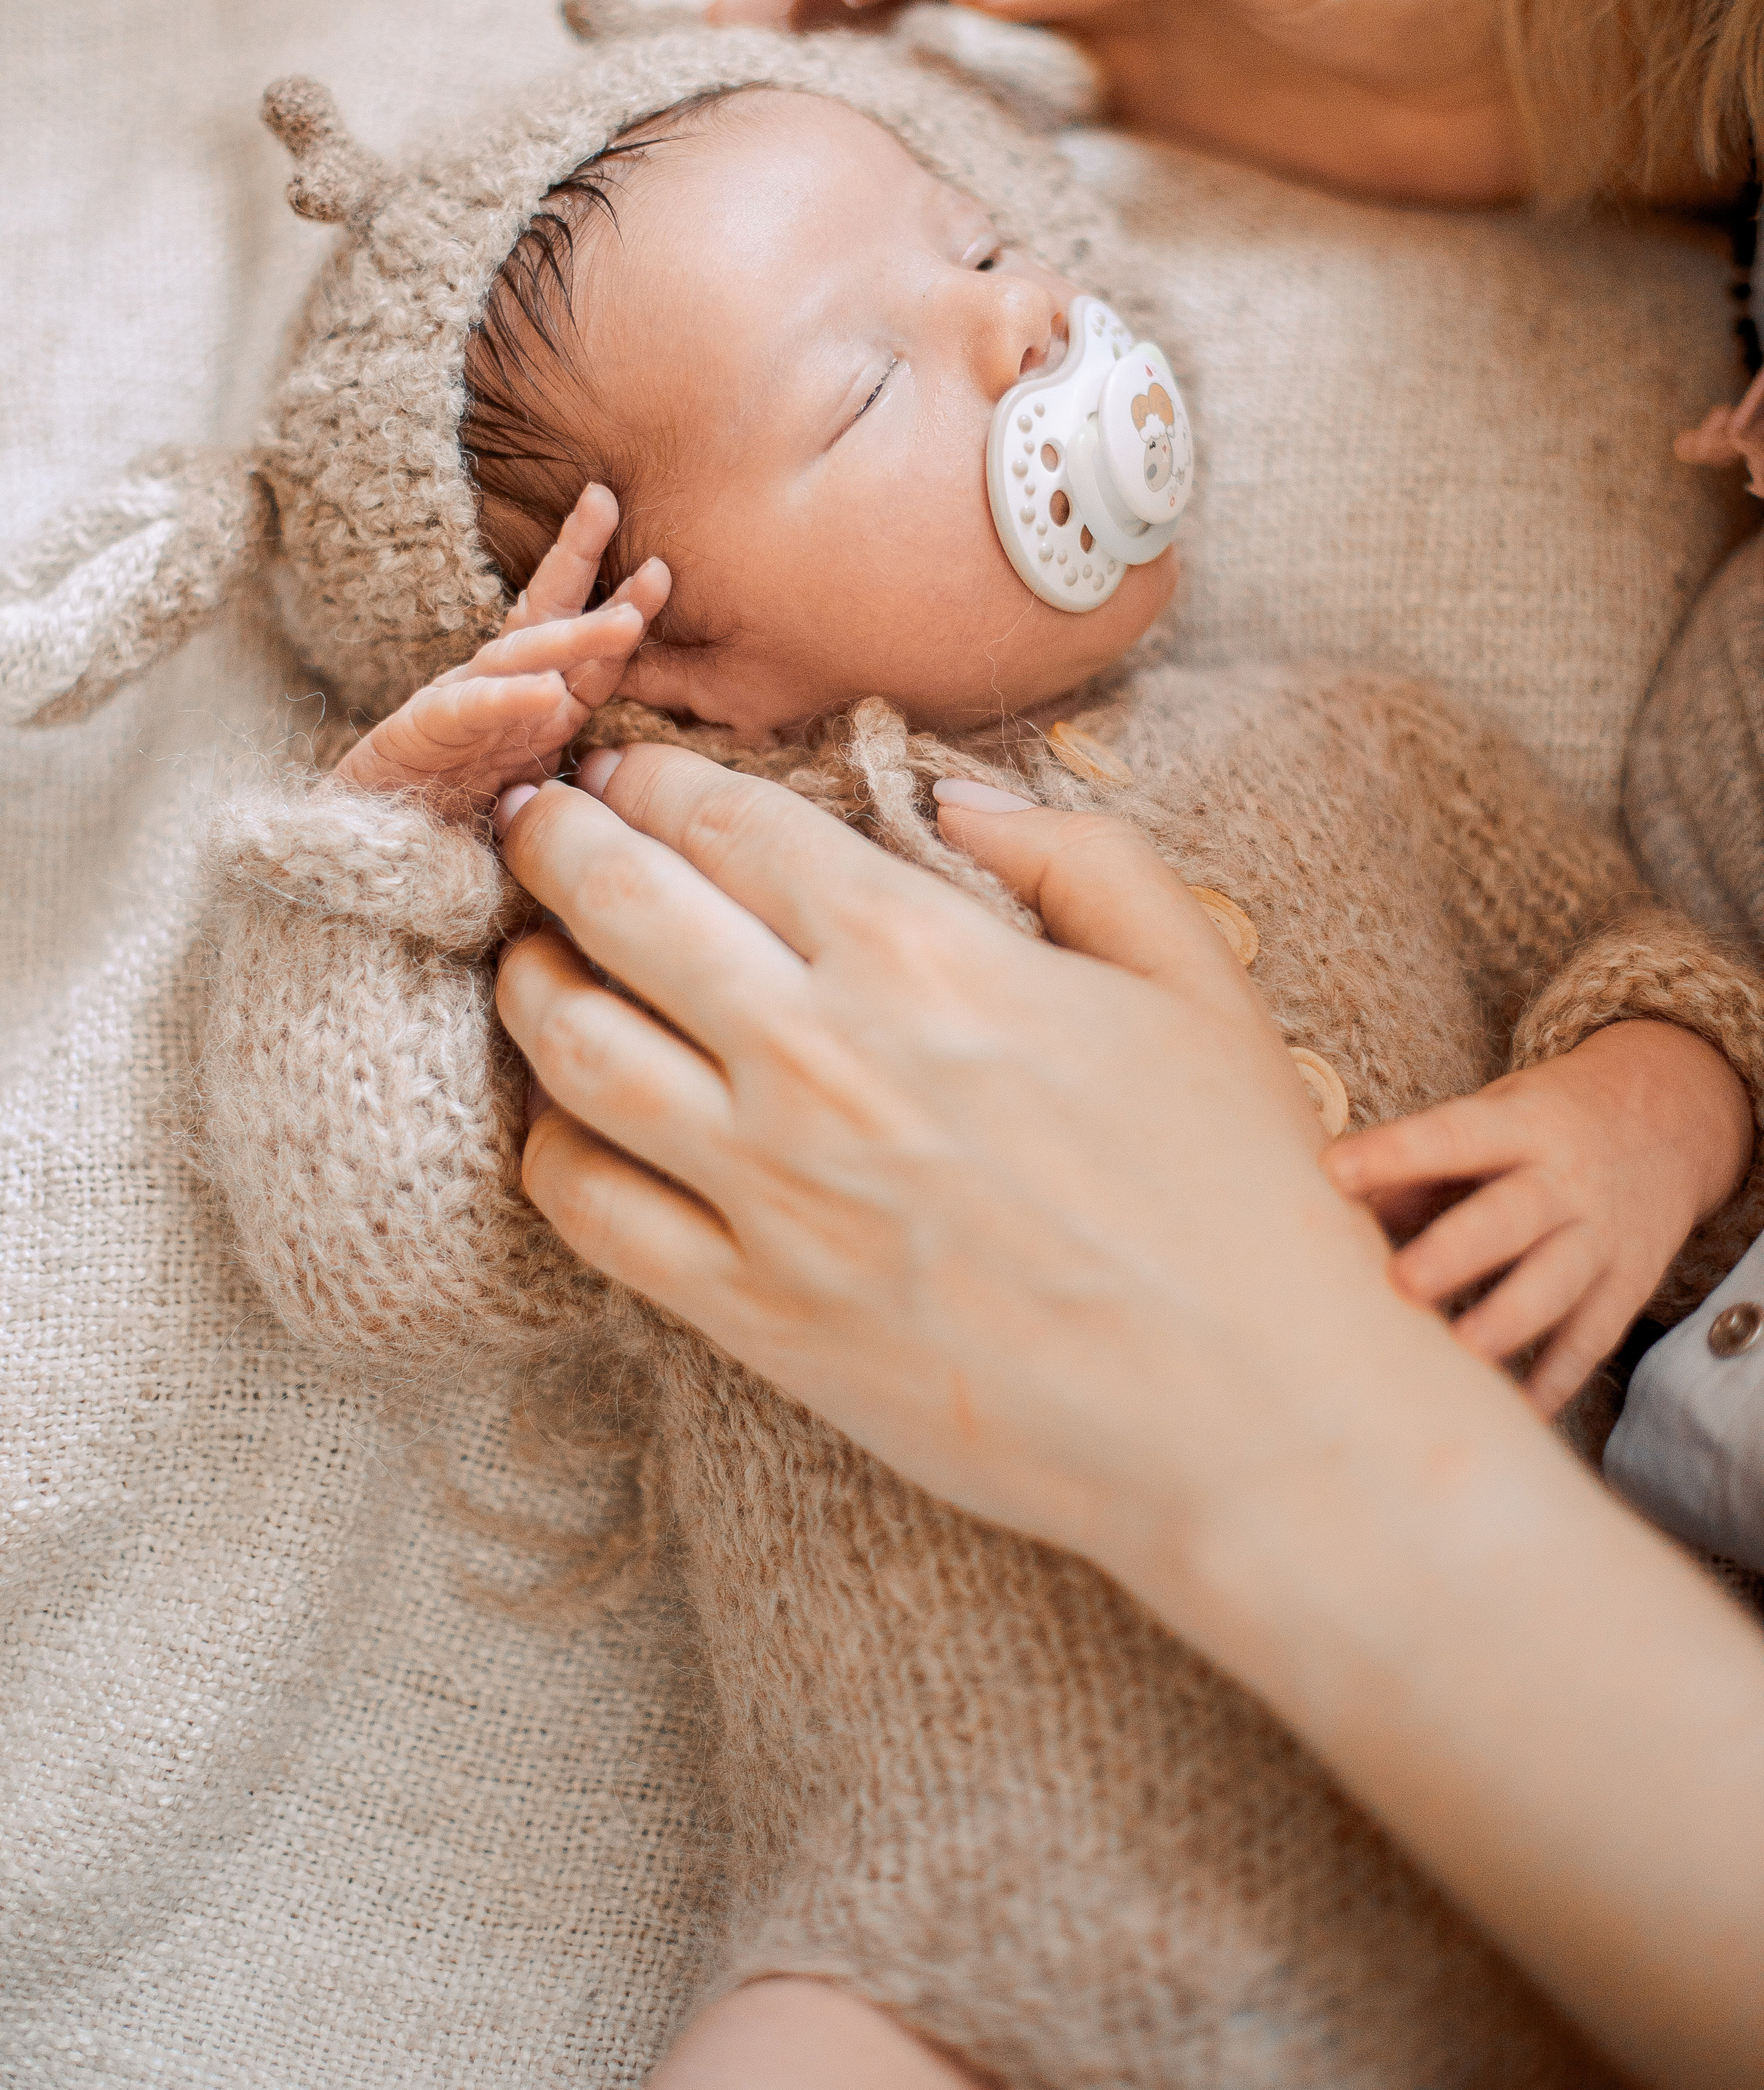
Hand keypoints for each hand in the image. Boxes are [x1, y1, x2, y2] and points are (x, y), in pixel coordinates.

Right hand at [335, 484, 669, 811]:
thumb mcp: (528, 793)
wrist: (367, 848)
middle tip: (626, 522)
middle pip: (547, 616)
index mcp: (529, 702)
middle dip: (583, 561)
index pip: (582, 650)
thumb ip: (575, 775)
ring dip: (578, 637)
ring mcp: (459, 704)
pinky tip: (546, 689)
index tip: (661, 571)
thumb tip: (644, 783)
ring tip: (630, 620)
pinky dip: (509, 698)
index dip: (621, 607)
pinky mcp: (423, 733)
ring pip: (521, 656)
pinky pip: (471, 710)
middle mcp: (496, 689)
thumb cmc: (450, 819)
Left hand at [493, 756, 1763, 2089]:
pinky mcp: (752, 1315)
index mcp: (922, 951)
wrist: (1248, 1415)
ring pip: (572, 1050)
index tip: (625, 776)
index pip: (726, 825)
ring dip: (528, 983)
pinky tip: (563, 1121)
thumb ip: (1073, 852)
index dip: (651, 783)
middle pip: (615, 908)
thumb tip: (954, 794)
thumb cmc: (1237, 1188)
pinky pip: (590, 1212)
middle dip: (549, 846)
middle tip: (531, 829)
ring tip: (530, 961)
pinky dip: (549, 1148)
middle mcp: (818, 1054)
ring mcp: (771, 1191)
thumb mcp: (1194, 973)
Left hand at [1325, 1021, 1754, 1418]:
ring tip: (1460, 1355)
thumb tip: (1341, 1207)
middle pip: (1513, 1217)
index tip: (1333, 1170)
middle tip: (1402, 1282)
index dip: (1396, 1153)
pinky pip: (1592, 1338)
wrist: (1674, 1116)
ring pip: (1557, 1284)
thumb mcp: (1495, 1115)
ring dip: (1508, 1322)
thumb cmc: (1548, 1124)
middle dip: (1457, 1251)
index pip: (1455, 1135)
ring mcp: (1603, 1237)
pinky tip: (1516, 1411)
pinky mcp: (1629, 1285)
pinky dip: (1556, 1378)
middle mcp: (1566, 1182)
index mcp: (1522, 1126)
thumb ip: (1424, 1165)